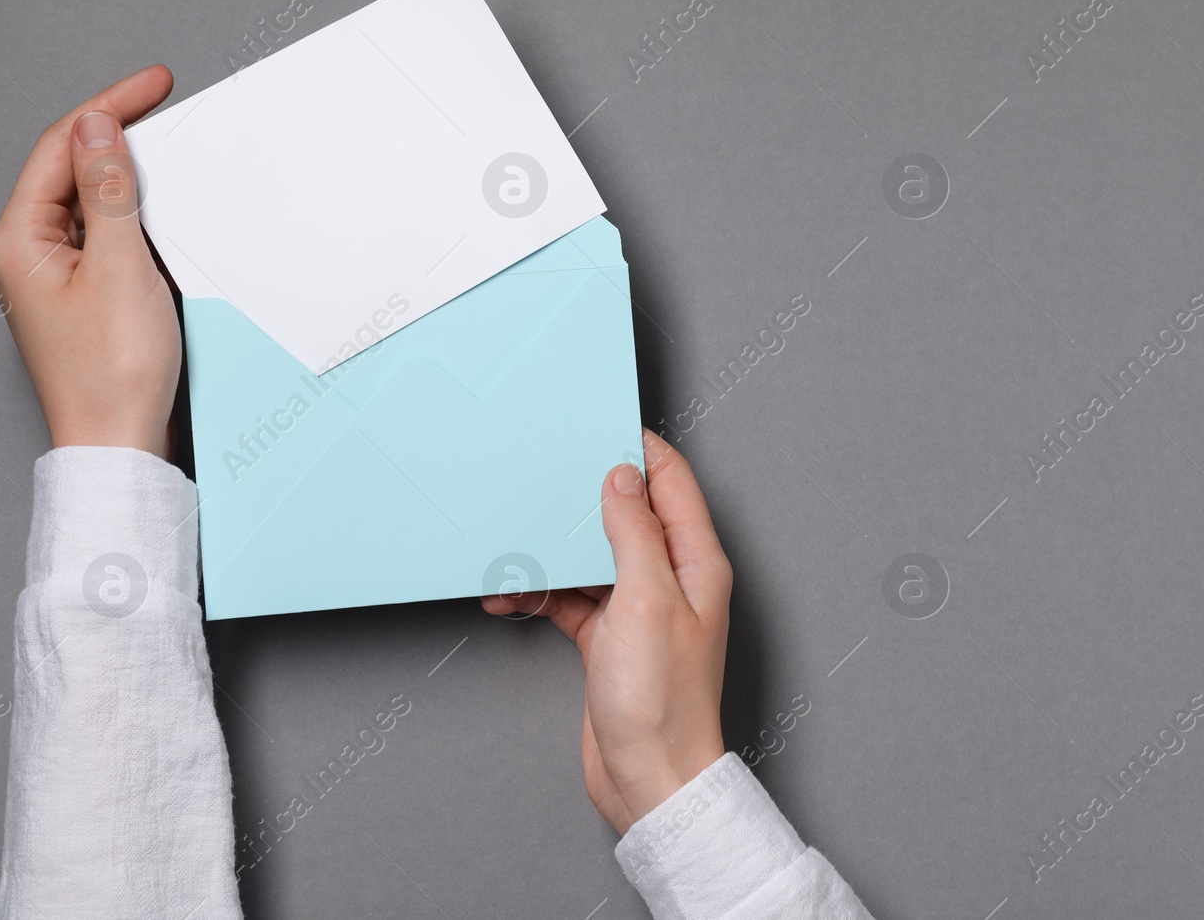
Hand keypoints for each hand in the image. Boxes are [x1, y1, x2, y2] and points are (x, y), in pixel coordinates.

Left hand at [0, 65, 179, 458]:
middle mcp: (26, 253)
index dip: (109, 108)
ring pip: (89, 202)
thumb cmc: (112, 373)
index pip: (61, 147)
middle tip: (164, 105)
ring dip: (128, 177)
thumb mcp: (120, 267)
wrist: (119, 443)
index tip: (155, 83)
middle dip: (117, 135)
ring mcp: (52, 276)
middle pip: (70, 169)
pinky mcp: (81, 296)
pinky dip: (133, 217)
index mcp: (19, 240)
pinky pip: (103, 236)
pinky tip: (161, 214)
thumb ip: (110, 193)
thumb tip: (99, 130)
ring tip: (168, 155)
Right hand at [483, 429, 730, 834]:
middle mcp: (671, 580)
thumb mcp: (646, 601)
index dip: (639, 450)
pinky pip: (569, 599)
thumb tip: (621, 478)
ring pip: (591, 556)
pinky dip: (539, 593)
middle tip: (546, 471)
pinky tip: (508, 594)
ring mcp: (638, 610)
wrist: (648, 780)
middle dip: (584, 495)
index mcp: (696, 563)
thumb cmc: (663, 702)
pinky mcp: (608, 640)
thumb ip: (633, 534)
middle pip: (627, 515)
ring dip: (552, 549)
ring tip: (513, 539)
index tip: (599, 423)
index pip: (672, 483)